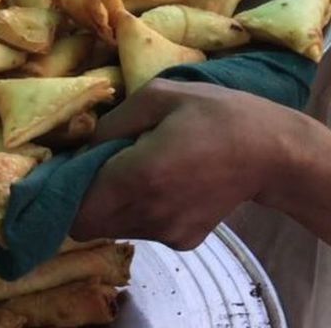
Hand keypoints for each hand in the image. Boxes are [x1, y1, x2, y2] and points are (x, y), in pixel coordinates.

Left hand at [70, 78, 314, 249]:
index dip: (63, 192)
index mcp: (138, 176)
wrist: (274, 153)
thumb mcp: (158, 95)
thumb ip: (111, 123)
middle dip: (82, 198)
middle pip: (88, 224)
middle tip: (97, 166)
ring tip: (134, 171)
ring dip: (110, 204)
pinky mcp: (183, 241)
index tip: (67, 168)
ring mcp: (167, 232)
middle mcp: (149, 213)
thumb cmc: (216, 115)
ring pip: (113, 227)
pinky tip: (160, 184)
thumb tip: (81, 147)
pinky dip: (137, 211)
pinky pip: (141, 228)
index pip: (76, 209)